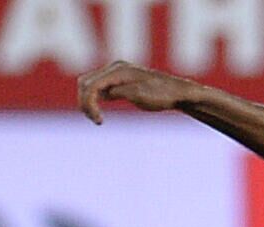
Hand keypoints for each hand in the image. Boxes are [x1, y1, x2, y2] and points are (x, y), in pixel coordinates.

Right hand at [79, 61, 198, 123]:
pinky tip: (100, 115)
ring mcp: (116, 74)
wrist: (178, 93)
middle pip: (85, 83)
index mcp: (118, 71)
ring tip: (97, 119)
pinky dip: (95, 100)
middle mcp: (114, 69)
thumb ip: (120, 92)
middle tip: (96, 121)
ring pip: (90, 85)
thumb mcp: (140, 96)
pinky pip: (99, 89)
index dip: (88, 103)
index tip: (99, 121)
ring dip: (88, 101)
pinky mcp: (119, 82)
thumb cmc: (163, 95)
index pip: (90, 85)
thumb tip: (103, 93)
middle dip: (85, 102)